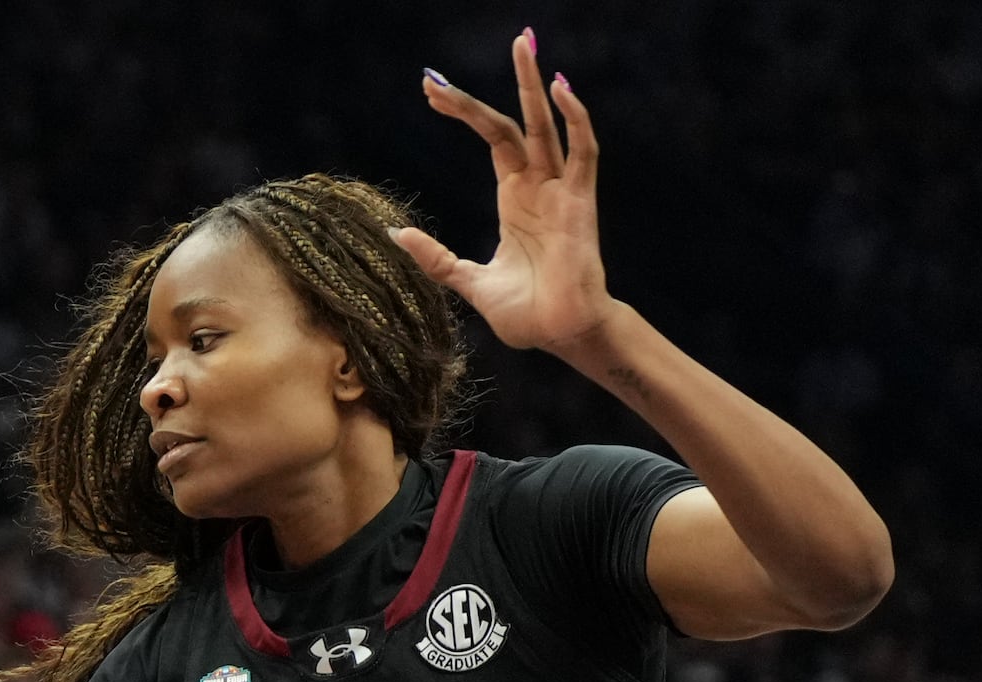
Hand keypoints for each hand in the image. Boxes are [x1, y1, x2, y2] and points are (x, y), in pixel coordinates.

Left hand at [393, 34, 620, 358]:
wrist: (561, 336)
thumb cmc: (527, 314)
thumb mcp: (469, 282)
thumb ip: (437, 258)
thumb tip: (397, 235)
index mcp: (515, 198)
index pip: (491, 138)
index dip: (464, 111)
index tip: (431, 91)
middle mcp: (539, 186)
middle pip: (514, 122)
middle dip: (486, 91)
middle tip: (449, 69)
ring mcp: (561, 191)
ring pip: (547, 124)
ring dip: (535, 83)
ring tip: (524, 44)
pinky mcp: (580, 203)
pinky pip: (584, 151)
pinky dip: (576, 118)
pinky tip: (561, 89)